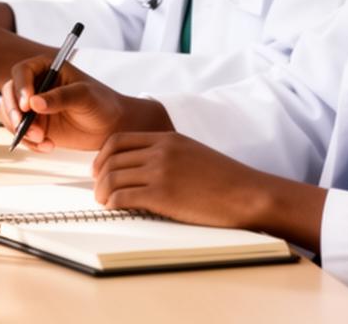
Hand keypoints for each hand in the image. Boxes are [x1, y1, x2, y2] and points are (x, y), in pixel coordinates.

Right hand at [0, 55, 170, 151]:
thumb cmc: (102, 103)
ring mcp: (32, 106)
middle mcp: (35, 84)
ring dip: (20, 130)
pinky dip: (28, 142)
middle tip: (26, 128)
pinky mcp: (34, 124)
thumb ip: (60, 98)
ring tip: (41, 140)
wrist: (110, 126)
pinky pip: (19, 132)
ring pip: (9, 114)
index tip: (28, 106)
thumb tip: (35, 103)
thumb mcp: (84, 96)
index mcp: (46, 68)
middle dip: (15, 113)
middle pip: (9, 93)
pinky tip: (47, 146)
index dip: (20, 88)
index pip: (22, 72)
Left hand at [91, 131, 326, 251]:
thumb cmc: (226, 179)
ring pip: (113, 178)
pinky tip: (114, 208)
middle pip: (111, 159)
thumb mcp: (192, 152)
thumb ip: (166, 153)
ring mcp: (160, 172)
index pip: (119, 140)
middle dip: (99, 175)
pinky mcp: (162, 195)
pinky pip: (123, 197)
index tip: (99, 168)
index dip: (102, 155)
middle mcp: (159, 151)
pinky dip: (112, 203)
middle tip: (97, 188)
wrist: (249, 194)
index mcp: (166, 138)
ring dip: (102, 192)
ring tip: (103, 201)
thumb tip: (142, 166)